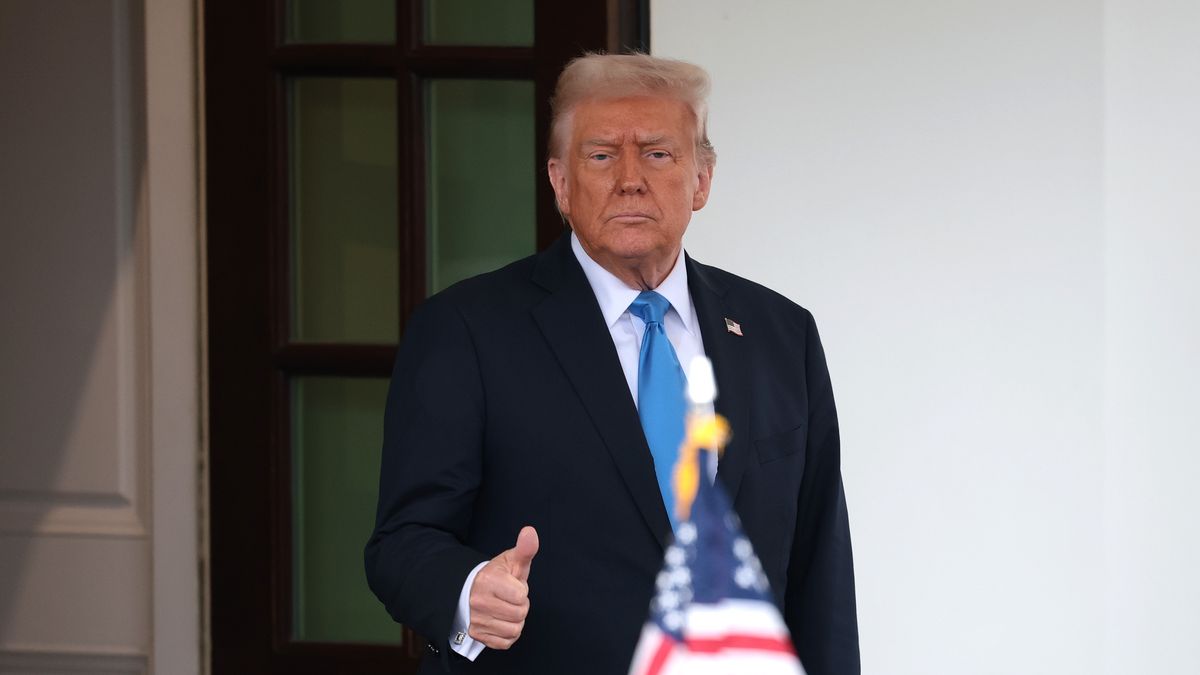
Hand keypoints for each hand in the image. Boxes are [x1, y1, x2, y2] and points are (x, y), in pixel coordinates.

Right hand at [468, 526, 538, 649]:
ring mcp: (476, 620)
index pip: (520, 596)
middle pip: (519, 614)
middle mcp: (478, 602)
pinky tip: (502, 621)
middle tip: (509, 598)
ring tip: (506, 608)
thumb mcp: (511, 560)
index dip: (521, 591)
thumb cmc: (496, 576)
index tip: (512, 585)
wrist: (471, 591)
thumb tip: (530, 532)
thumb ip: (525, 549)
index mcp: (488, 581)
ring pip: (514, 629)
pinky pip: (505, 642)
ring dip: (515, 621)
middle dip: (520, 606)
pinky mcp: (477, 635)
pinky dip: (508, 634)